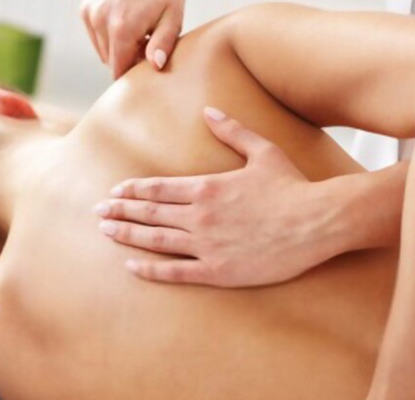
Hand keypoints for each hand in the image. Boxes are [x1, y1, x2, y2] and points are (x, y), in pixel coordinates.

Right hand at [79, 0, 183, 77]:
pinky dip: (109, 35)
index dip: (134, 72)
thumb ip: (163, 43)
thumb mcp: (172, 17)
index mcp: (121, 28)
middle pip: (111, 62)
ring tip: (137, 31)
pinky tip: (124, 22)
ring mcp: (90, 13)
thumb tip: (155, 65)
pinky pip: (96, 36)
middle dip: (128, 58)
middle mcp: (100, 21)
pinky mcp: (86, 9)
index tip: (148, 63)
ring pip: (103, 51)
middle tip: (146, 42)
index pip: (119, 70)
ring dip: (118, 47)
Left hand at [95, 108, 334, 286]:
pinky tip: (132, 266)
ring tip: (106, 232)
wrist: (317, 221)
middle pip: (149, 212)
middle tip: (97, 212)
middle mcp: (200, 216)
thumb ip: (232, 132)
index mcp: (207, 187)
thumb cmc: (293, 186)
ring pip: (155, 240)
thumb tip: (210, 112)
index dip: (132, 189)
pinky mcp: (219, 271)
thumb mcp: (263, 151)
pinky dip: (150, 270)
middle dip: (120, 210)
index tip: (114, 192)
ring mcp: (207, 246)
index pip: (158, 187)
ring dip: (127, 235)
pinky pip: (176, 272)